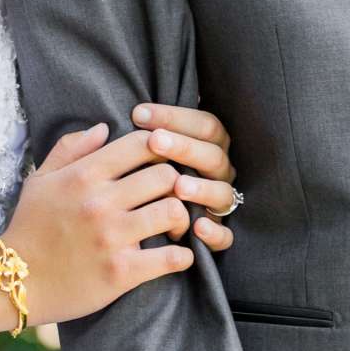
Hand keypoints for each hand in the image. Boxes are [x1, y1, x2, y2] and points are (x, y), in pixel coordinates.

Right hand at [5, 121, 203, 326]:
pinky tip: (176, 256)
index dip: (159, 149)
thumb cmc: (30, 228)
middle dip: (175, 184)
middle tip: (170, 197)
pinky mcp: (122, 272)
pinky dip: (182, 257)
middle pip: (166, 175)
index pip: (142, 144)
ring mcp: (112, 237)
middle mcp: (100, 202)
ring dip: (181, 219)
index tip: (158, 164)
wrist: (15, 280)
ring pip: (174, 211)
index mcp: (84, 175)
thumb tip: (104, 127)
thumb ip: (71, 148)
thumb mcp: (41, 180)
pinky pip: (172, 257)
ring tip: (173, 227)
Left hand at [130, 101, 238, 252]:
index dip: (175, 117)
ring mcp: (219, 204)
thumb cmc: (142, 181)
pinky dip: (215, 233)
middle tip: (155, 140)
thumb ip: (142, 137)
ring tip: (178, 186)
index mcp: (208, 147)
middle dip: (185, 147)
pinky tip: (198, 227)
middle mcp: (218, 173)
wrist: (145, 225)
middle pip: (213, 155)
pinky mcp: (218, 236)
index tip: (138, 113)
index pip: (204, 125)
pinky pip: (225, 237)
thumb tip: (124, 116)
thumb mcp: (143, 156)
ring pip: (223, 193)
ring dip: (202, 188)